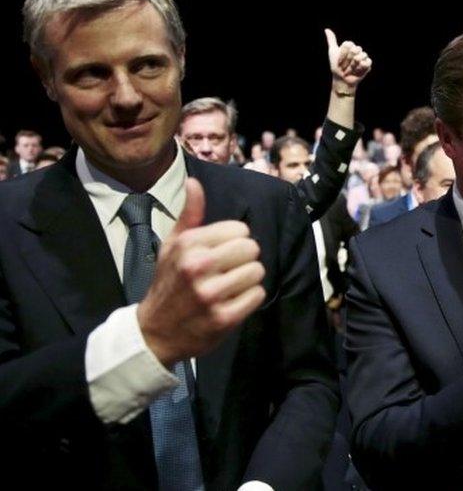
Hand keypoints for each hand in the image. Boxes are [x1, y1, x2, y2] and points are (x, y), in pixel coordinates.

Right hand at [137, 178, 266, 366]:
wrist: (155, 331)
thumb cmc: (168, 282)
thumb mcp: (172, 246)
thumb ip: (189, 215)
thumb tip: (194, 182)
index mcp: (188, 245)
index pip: (239, 229)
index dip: (236, 240)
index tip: (223, 252)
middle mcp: (198, 266)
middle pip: (252, 249)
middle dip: (245, 259)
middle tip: (229, 270)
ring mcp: (211, 294)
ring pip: (257, 272)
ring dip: (249, 279)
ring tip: (230, 286)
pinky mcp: (223, 317)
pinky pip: (257, 295)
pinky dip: (250, 299)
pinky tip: (233, 301)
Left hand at [325, 28, 371, 90]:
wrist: (341, 78)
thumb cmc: (336, 66)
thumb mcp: (332, 52)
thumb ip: (331, 40)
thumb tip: (327, 29)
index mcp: (350, 46)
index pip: (348, 44)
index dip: (343, 54)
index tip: (339, 61)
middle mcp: (357, 50)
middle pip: (355, 50)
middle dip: (348, 60)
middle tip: (344, 66)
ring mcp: (363, 57)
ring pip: (361, 56)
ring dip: (353, 65)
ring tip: (351, 70)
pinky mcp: (368, 64)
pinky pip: (367, 62)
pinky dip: (361, 67)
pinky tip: (357, 71)